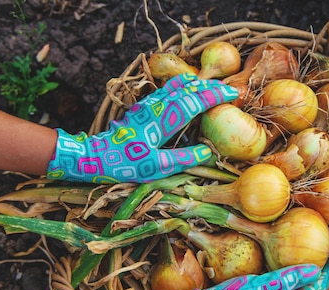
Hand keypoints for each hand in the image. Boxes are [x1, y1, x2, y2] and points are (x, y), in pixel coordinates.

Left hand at [47, 74, 237, 183]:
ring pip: (177, 85)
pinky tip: (188, 92)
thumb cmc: (128, 164)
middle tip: (229, 91)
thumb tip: (208, 151)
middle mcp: (157, 106)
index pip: (194, 101)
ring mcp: (149, 103)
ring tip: (213, 88)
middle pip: (188, 88)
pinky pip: (168, 90)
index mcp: (164, 119)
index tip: (232, 95)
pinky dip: (184, 87)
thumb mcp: (159, 167)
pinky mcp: (144, 106)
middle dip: (210, 87)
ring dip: (197, 85)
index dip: (214, 96)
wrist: (96, 155)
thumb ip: (185, 159)